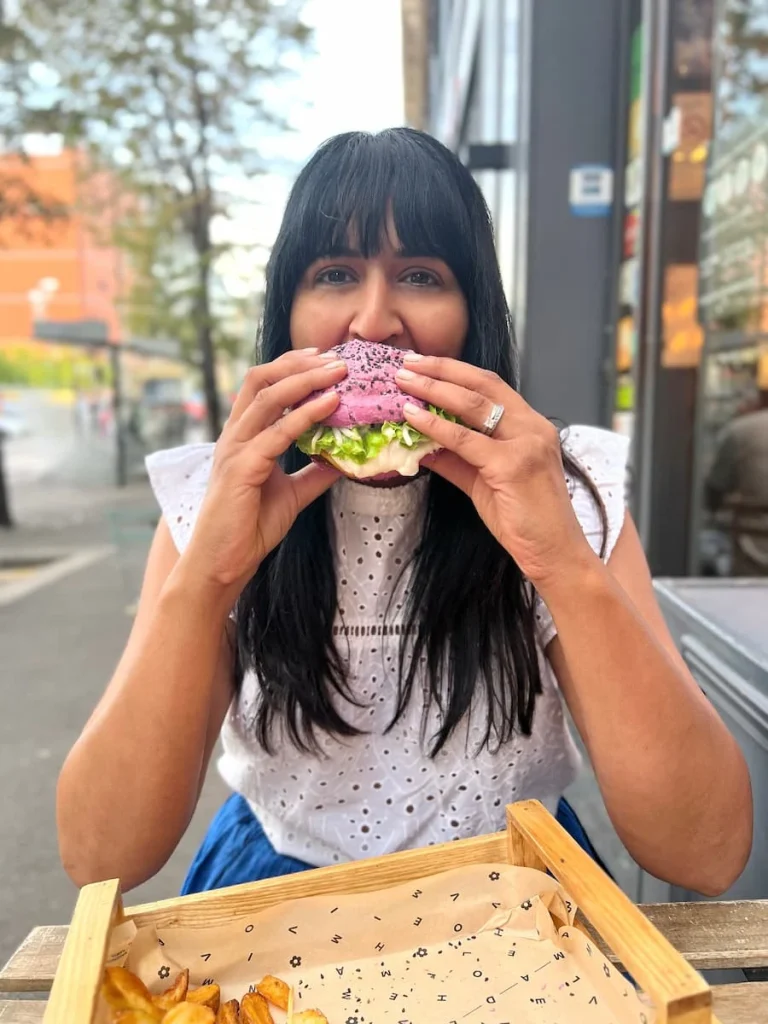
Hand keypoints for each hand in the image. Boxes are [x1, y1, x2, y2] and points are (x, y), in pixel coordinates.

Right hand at [182, 349, 345, 597]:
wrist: (224, 563)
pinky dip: (306, 415)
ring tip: (337, 372)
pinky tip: (330, 405)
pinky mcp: (241, 468)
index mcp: (242, 436)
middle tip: (336, 358)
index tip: (323, 357)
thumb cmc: (250, 527)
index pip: (262, 385)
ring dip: (305, 380)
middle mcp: (235, 436)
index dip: (291, 366)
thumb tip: (344, 460)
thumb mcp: (292, 493)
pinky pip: (277, 433)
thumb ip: (314, 473)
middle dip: (299, 364)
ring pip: (268, 397)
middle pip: (261, 379)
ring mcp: (235, 449)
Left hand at [396, 355, 595, 587]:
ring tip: (404, 383)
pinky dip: (436, 426)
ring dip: (433, 390)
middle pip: (481, 384)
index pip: (490, 384)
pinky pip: (466, 440)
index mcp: (531, 425)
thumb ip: (456, 459)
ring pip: (473, 405)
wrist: (554, 553)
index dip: (454, 370)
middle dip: (440, 371)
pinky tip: (413, 419)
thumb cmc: (525, 520)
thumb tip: (419, 445)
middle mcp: (533, 427)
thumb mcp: (484, 482)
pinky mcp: (513, 465)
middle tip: (406, 364)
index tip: (422, 363)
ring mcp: (526, 444)